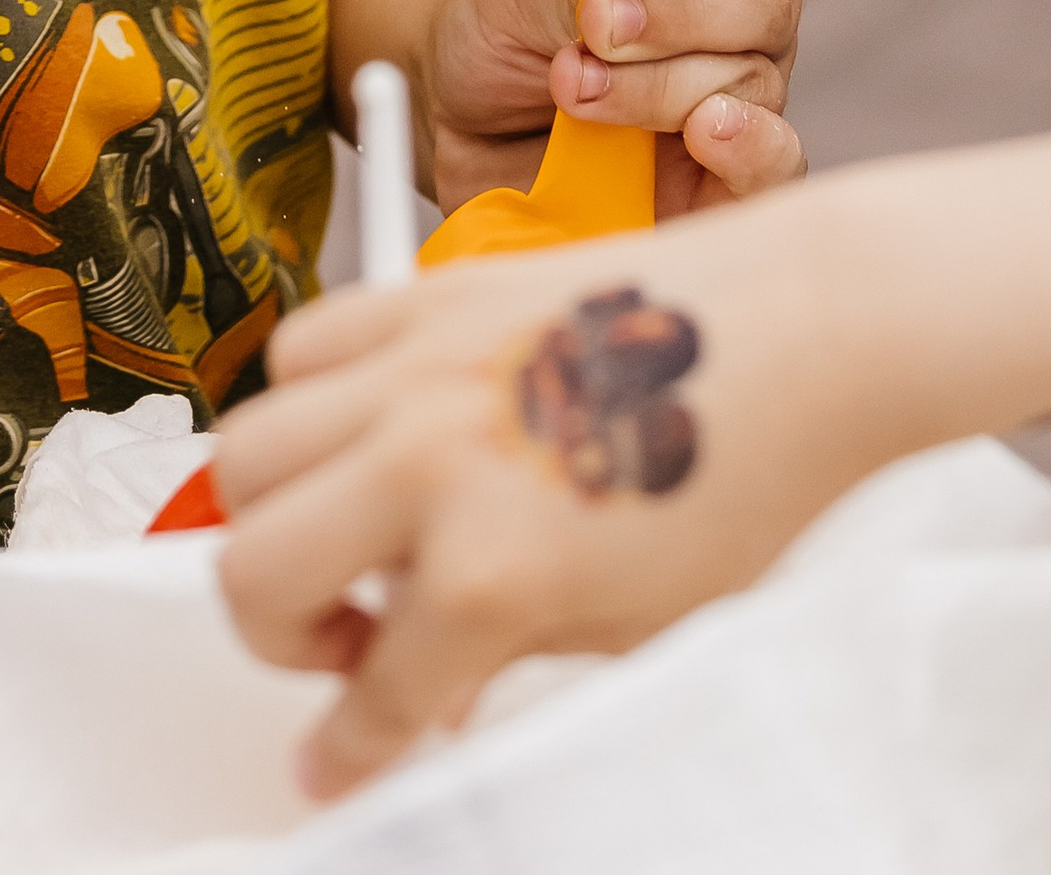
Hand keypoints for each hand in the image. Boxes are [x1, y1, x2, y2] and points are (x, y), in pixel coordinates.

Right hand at [217, 182, 899, 798]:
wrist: (803, 329)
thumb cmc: (746, 468)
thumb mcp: (631, 622)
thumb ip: (506, 655)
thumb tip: (431, 686)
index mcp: (489, 569)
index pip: (372, 699)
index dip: (346, 754)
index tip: (334, 761)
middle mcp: (433, 461)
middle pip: (251, 570)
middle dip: (281, 635)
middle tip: (347, 639)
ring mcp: (421, 366)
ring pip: (247, 448)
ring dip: (279, 513)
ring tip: (350, 532)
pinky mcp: (431, 289)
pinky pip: (306, 342)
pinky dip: (311, 397)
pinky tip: (373, 430)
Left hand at [420, 0, 805, 218]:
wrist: (465, 118)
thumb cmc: (511, 30)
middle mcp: (735, 25)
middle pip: (766, 1)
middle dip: (674, 15)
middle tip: (594, 27)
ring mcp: (737, 104)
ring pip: (754, 83)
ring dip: (662, 85)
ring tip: (581, 92)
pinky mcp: (722, 186)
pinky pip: (776, 169)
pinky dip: (751, 149)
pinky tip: (704, 134)